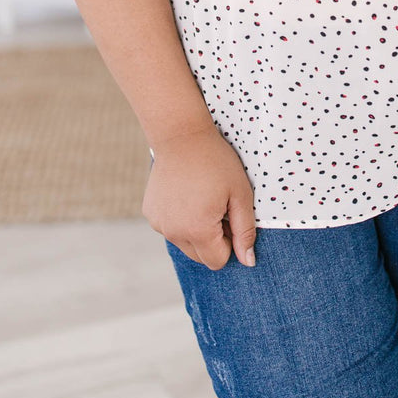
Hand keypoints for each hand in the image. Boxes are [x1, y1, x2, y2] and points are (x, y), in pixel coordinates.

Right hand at [142, 127, 257, 270]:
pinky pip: (170, 228)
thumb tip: (247, 262)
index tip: (230, 217)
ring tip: (201, 198)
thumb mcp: (240, 194)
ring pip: (185, 243)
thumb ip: (245, 230)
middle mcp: (174, 232)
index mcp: (198, 230)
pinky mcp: (150, 214)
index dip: (229, 242)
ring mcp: (159, 223)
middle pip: (200, 256)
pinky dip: (180, 219)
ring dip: (195, 230)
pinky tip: (185, 194)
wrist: (182, 136)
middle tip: (218, 207)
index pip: (217, 261)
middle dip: (212, 239)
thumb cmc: (216, 162)